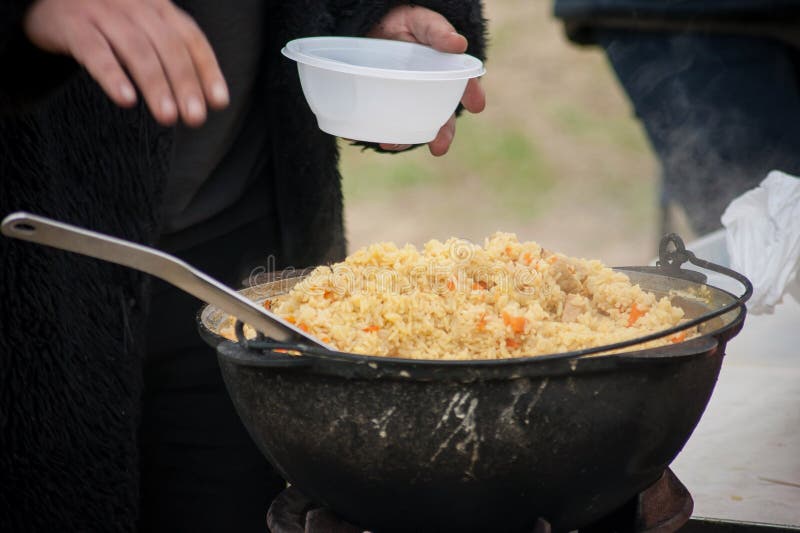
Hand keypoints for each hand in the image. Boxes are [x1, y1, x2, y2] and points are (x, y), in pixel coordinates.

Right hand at [23, 0, 228, 126]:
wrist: (49, 4)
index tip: (218, 102)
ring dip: (155, 85)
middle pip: (168, 46)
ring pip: (136, 50)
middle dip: (185, 84)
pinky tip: (126, 99)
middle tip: (195, 118)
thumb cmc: (106, 25)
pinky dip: (113, 76)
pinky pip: (95, 52)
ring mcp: (102, 11)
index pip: (191, 38)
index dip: (208, 70)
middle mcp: (135, 4)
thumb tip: (206, 99)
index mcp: (158, 6)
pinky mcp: (72, 24)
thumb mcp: (143, 30)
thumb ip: (170, 53)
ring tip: (167, 116)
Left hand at [368, 5, 484, 155]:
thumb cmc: (405, 24)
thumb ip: (437, 32)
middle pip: (442, 117)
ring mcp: (407, 99)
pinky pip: (385, 122)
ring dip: (406, 139)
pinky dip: (378, 132)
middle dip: (442, 134)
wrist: (372, 25)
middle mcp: (430, 91)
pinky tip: (372, 136)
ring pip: (413, 125)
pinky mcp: (385, 104)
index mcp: (446, 71)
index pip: (464, 85)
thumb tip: (458, 44)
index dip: (472, 96)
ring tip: (393, 145)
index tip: (477, 106)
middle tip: (440, 148)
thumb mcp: (422, 23)